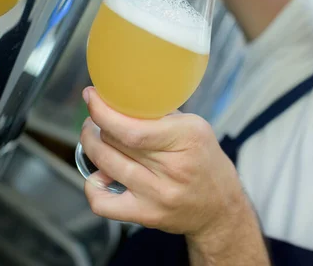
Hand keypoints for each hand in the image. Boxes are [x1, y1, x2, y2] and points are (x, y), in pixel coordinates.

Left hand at [80, 87, 249, 236]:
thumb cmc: (205, 162)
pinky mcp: (147, 215)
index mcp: (188, 138)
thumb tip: (122, 99)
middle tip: (95, 117)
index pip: (132, 128)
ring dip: (92, 147)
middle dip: (97, 125)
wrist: (220, 208)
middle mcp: (174, 168)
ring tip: (93, 138)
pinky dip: (92, 186)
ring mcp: (159, 195)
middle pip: (116, 143)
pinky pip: (103, 203)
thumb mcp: (195, 128)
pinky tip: (99, 174)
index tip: (91, 97)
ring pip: (106, 166)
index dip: (103, 112)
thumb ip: (161, 115)